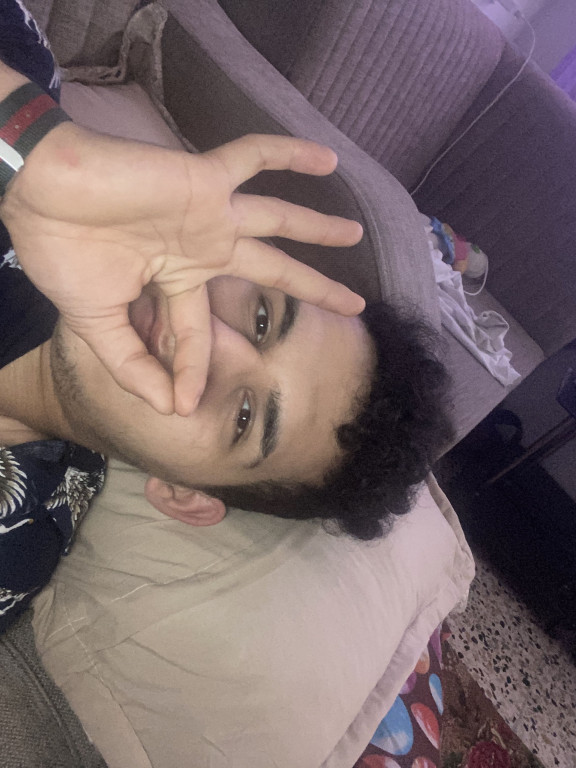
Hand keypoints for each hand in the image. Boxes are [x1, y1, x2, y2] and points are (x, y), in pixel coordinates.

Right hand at [1, 124, 363, 414]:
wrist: (37, 194)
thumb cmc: (62, 254)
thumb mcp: (96, 322)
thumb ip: (132, 363)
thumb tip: (168, 408)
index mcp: (174, 279)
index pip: (198, 331)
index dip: (189, 370)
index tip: (181, 405)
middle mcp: (202, 246)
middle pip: (271, 270)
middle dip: (311, 288)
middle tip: (354, 305)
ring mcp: (207, 212)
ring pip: (277, 219)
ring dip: (316, 227)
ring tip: (356, 233)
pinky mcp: (203, 179)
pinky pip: (252, 157)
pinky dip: (288, 154)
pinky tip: (328, 157)